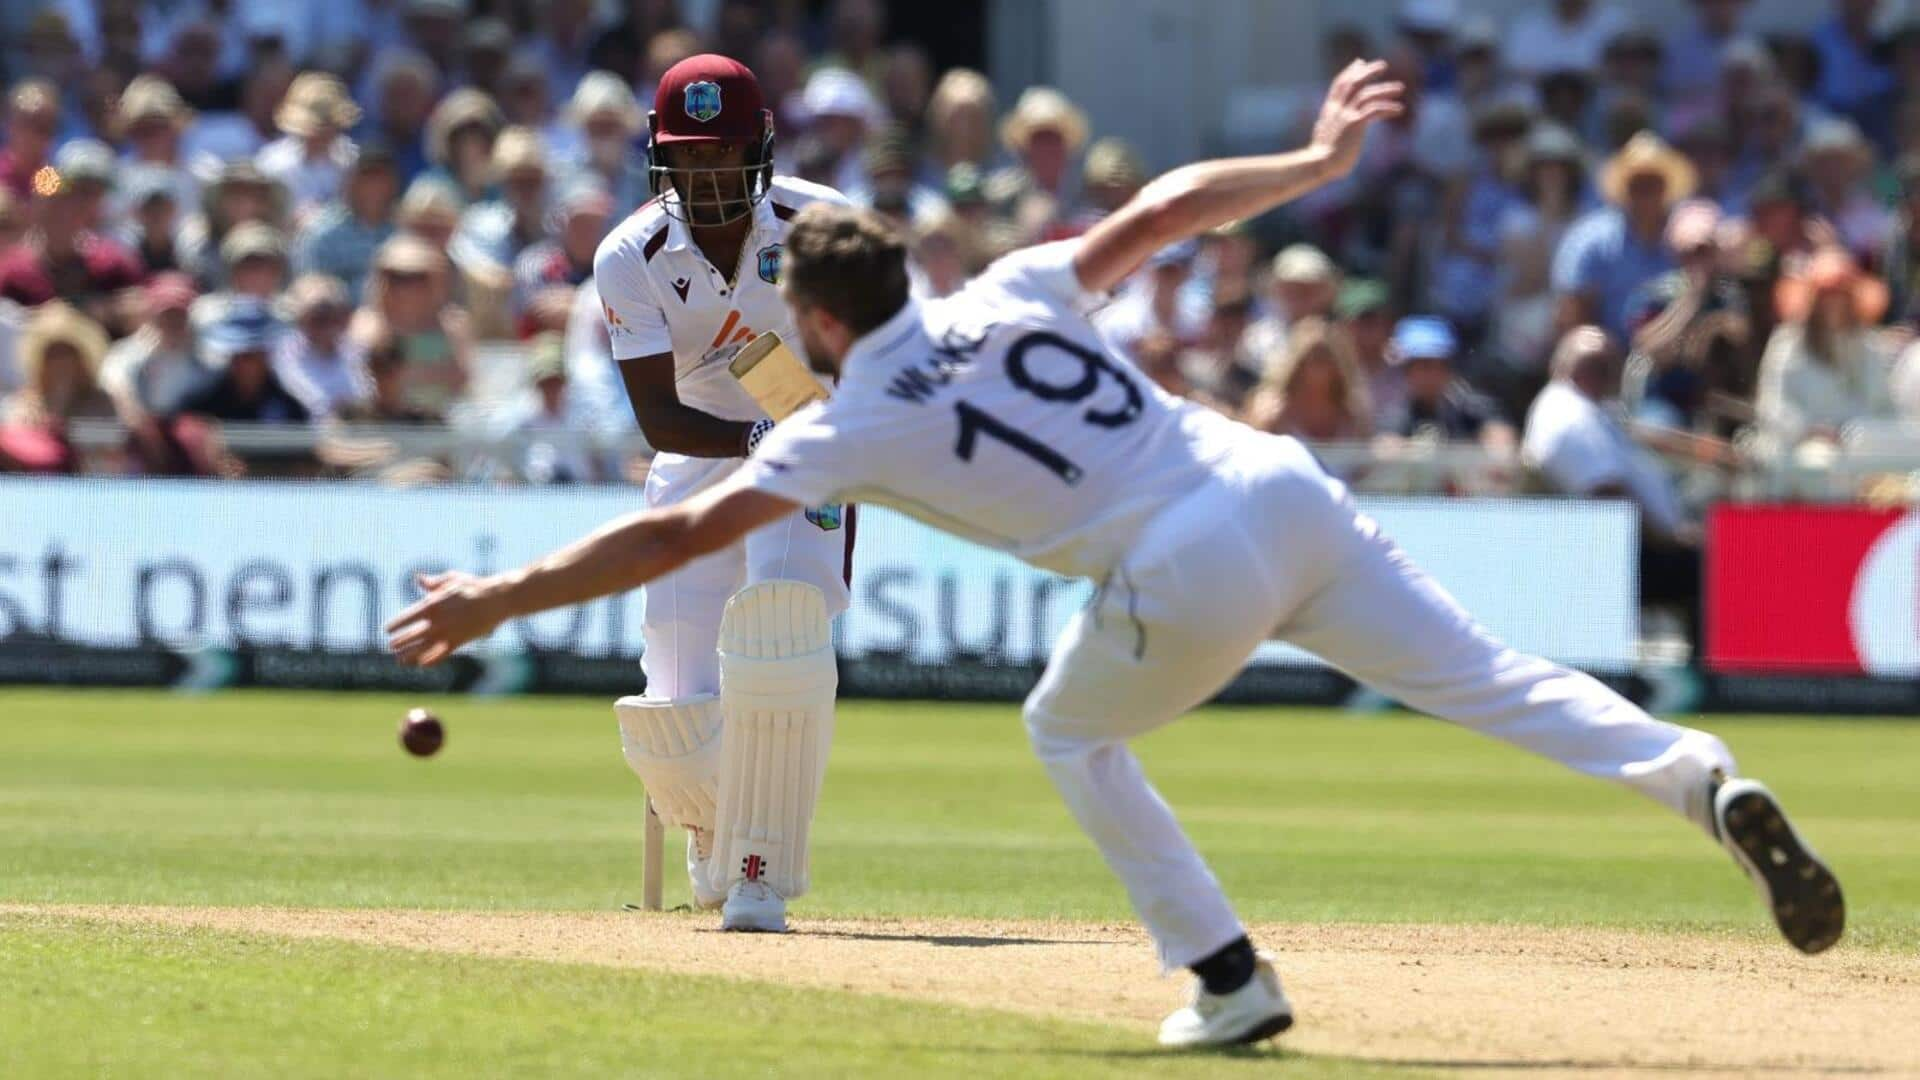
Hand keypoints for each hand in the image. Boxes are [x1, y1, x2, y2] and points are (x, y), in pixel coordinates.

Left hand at [385, 570, 512, 666]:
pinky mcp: (459, 641)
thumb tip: (418, 579)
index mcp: (432, 604)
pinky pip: (441, 654)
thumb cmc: (474, 586)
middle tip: (391, 647)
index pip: (407, 617)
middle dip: (400, 641)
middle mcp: (436, 621)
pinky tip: (422, 664)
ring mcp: (447, 633)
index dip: (396, 624)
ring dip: (410, 654)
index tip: (387, 630)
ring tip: (400, 660)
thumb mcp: (451, 579)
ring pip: (423, 647)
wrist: (495, 599)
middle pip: (412, 634)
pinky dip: (431, 660)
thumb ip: (433, 583)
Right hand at [1309, 60, 1405, 180]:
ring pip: (1367, 94)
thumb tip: (1322, 125)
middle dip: (1367, 71)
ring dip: (1385, 89)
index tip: (1360, 62)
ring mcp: (1345, 116)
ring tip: (1400, 88)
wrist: (1319, 165)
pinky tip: (1399, 109)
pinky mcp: (1354, 125)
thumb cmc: (1322, 158)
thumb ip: (1327, 126)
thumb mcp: (1324, 135)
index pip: (1339, 84)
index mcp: (1329, 110)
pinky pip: (1374, 110)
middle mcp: (1337, 109)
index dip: (1350, 72)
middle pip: (1352, 82)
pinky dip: (1388, 108)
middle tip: (1383, 65)